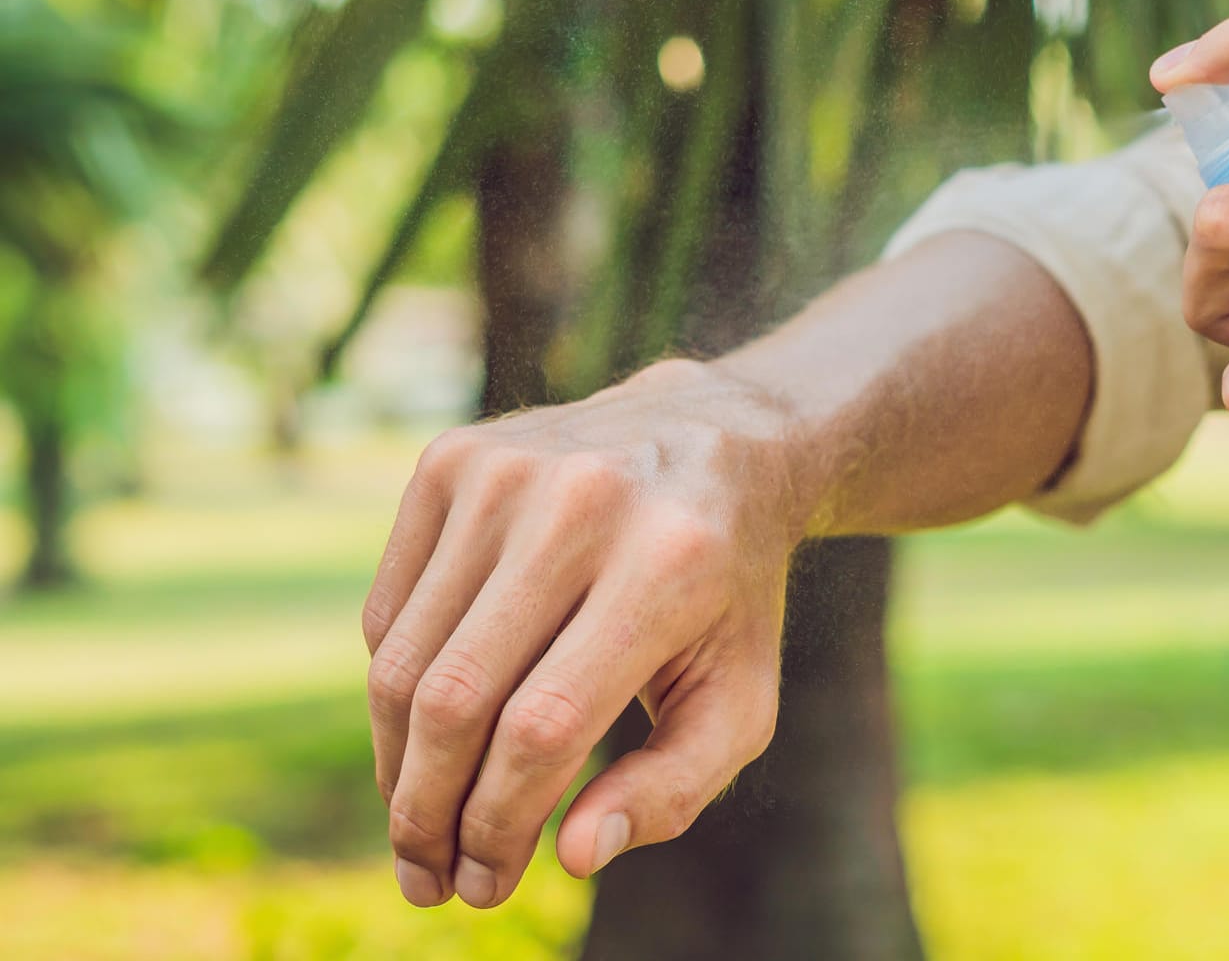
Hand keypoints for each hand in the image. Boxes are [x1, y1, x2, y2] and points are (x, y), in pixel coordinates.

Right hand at [363, 358, 797, 907]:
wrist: (712, 439)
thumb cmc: (728, 596)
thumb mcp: (740, 696)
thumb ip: (675, 787)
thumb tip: (575, 856)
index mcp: (668, 565)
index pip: (545, 727)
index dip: (499, 825)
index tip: (484, 888)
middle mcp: (581, 505)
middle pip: (458, 699)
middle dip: (428, 813)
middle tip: (429, 881)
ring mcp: (506, 472)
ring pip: (404, 662)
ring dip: (396, 767)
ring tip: (417, 828)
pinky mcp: (451, 459)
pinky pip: (390, 613)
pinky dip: (397, 691)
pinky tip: (431, 734)